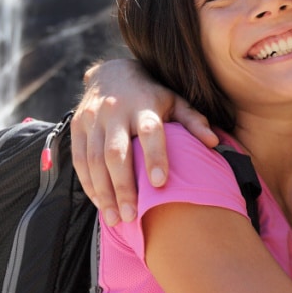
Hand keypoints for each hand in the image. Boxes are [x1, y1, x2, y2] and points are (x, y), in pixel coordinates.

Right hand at [72, 58, 217, 224]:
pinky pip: (79, 160)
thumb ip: (193, 121)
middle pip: (116, 153)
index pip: (150, 131)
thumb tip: (213, 142)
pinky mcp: (77, 127)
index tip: (159, 183)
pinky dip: (89, 184)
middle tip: (131, 215)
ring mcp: (92, 119)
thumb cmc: (151, 95)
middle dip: (123, 186)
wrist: (111, 73)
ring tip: (115, 219)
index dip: (154, 155)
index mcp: (143, 105)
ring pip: (94, 160)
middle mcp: (115, 111)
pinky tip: (101, 204)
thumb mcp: (174, 101)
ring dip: (104, 192)